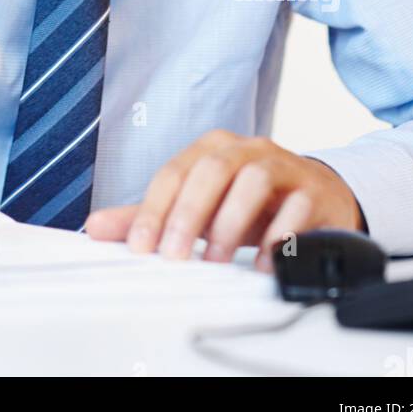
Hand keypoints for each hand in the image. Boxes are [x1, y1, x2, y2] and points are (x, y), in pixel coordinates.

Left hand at [86, 129, 365, 271]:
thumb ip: (151, 215)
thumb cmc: (250, 204)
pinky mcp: (314, 191)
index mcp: (212, 148)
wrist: (317, 199)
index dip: (154, 209)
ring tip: (216, 260)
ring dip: (231, 222)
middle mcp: (246, 150)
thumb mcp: (200, 207)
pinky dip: (279, 235)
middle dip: (189, 214)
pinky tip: (264, 262)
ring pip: (254, 179)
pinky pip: (298, 206)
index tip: (140, 247)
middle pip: (212, 169)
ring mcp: (283, 166)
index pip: (174, 172)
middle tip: (174, 256)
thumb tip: (95, 227)